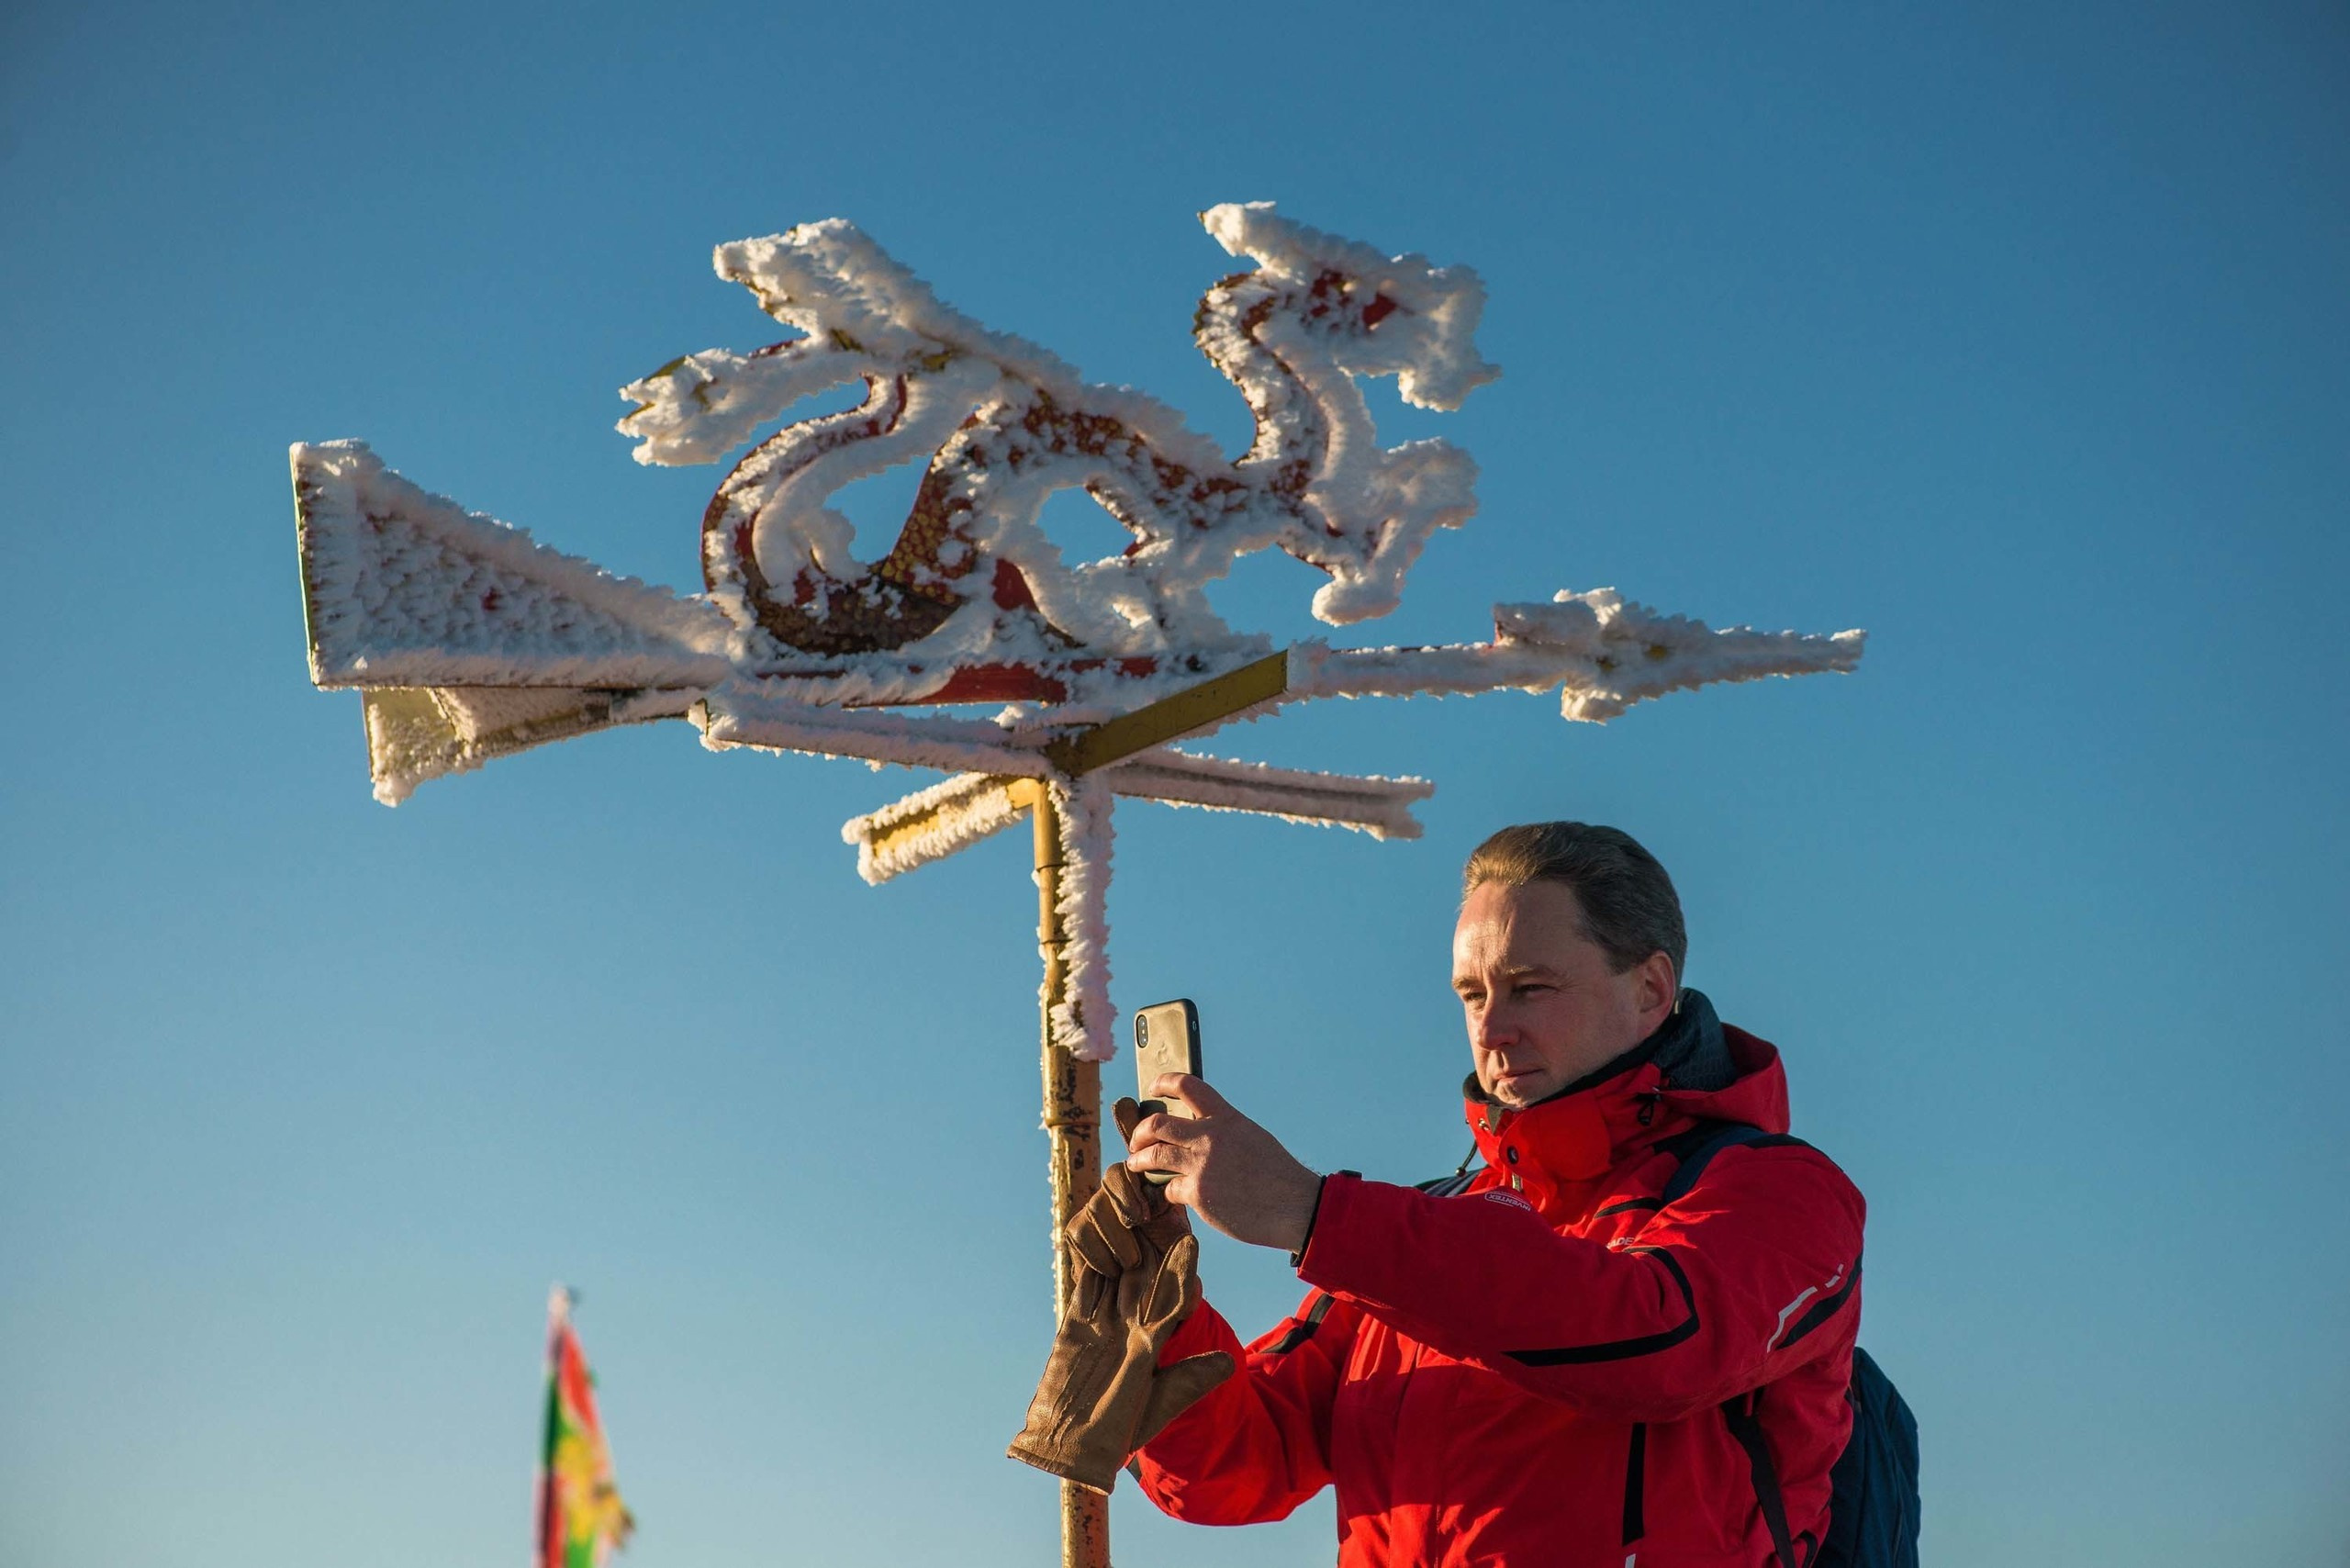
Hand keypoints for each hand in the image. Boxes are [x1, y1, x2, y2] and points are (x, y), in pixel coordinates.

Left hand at [1125, 1074, 1323, 1254]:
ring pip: (1153, 1156)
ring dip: (1139, 1160)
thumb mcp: (1251, 1137)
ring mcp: (1201, 1165)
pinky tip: (1173, 1196)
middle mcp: (1210, 1137)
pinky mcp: (1198, 1193)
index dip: (1164, 1081)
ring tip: (1135, 1164)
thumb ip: (1223, 1131)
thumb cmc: (1278, 1175)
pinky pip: (1169, 1189)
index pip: (1187, 1086)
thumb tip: (1197, 1132)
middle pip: (1156, 1124)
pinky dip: (1168, 1193)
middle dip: (1139, 1132)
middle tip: (1136, 1141)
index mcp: (1226, 1118)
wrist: (1296, 1205)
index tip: (1152, 1086)